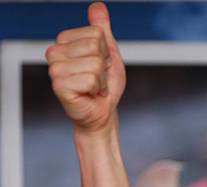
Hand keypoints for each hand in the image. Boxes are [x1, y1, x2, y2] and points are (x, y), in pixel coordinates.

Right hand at [47, 2, 125, 134]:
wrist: (102, 112)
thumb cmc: (104, 86)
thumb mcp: (108, 53)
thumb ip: (102, 29)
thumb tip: (98, 7)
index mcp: (65, 41)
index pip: (96, 33)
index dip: (106, 52)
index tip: (101, 65)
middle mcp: (55, 52)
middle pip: (94, 46)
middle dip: (104, 65)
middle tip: (98, 78)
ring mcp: (55, 69)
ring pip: (94, 63)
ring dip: (101, 79)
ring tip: (94, 87)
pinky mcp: (59, 85)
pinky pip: (90, 79)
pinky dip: (97, 89)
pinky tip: (90, 94)